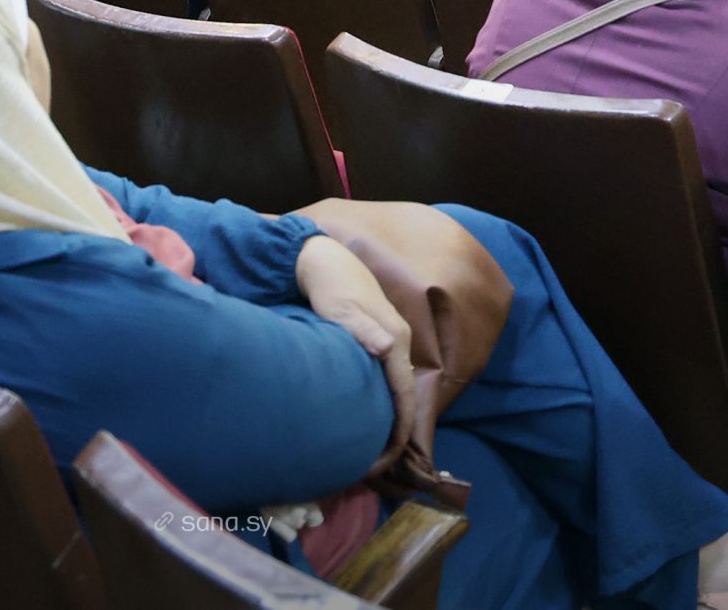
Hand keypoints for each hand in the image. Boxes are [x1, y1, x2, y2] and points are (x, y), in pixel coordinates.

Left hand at [296, 235, 417, 449]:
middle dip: (395, 433)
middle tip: (373, 465)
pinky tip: (367, 418)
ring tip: (371, 450)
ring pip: (396, 388)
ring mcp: (389, 341)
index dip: (400, 430)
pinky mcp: (377, 340)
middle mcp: (397, 342)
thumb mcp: (342, 310)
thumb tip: (386, 347)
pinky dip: (382, 404)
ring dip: (389, 420)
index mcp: (394, 339)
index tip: (385, 460)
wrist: (322, 261)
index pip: (405, 393)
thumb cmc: (329, 287)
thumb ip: (362, 329)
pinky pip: (387, 380)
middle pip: (404, 396)